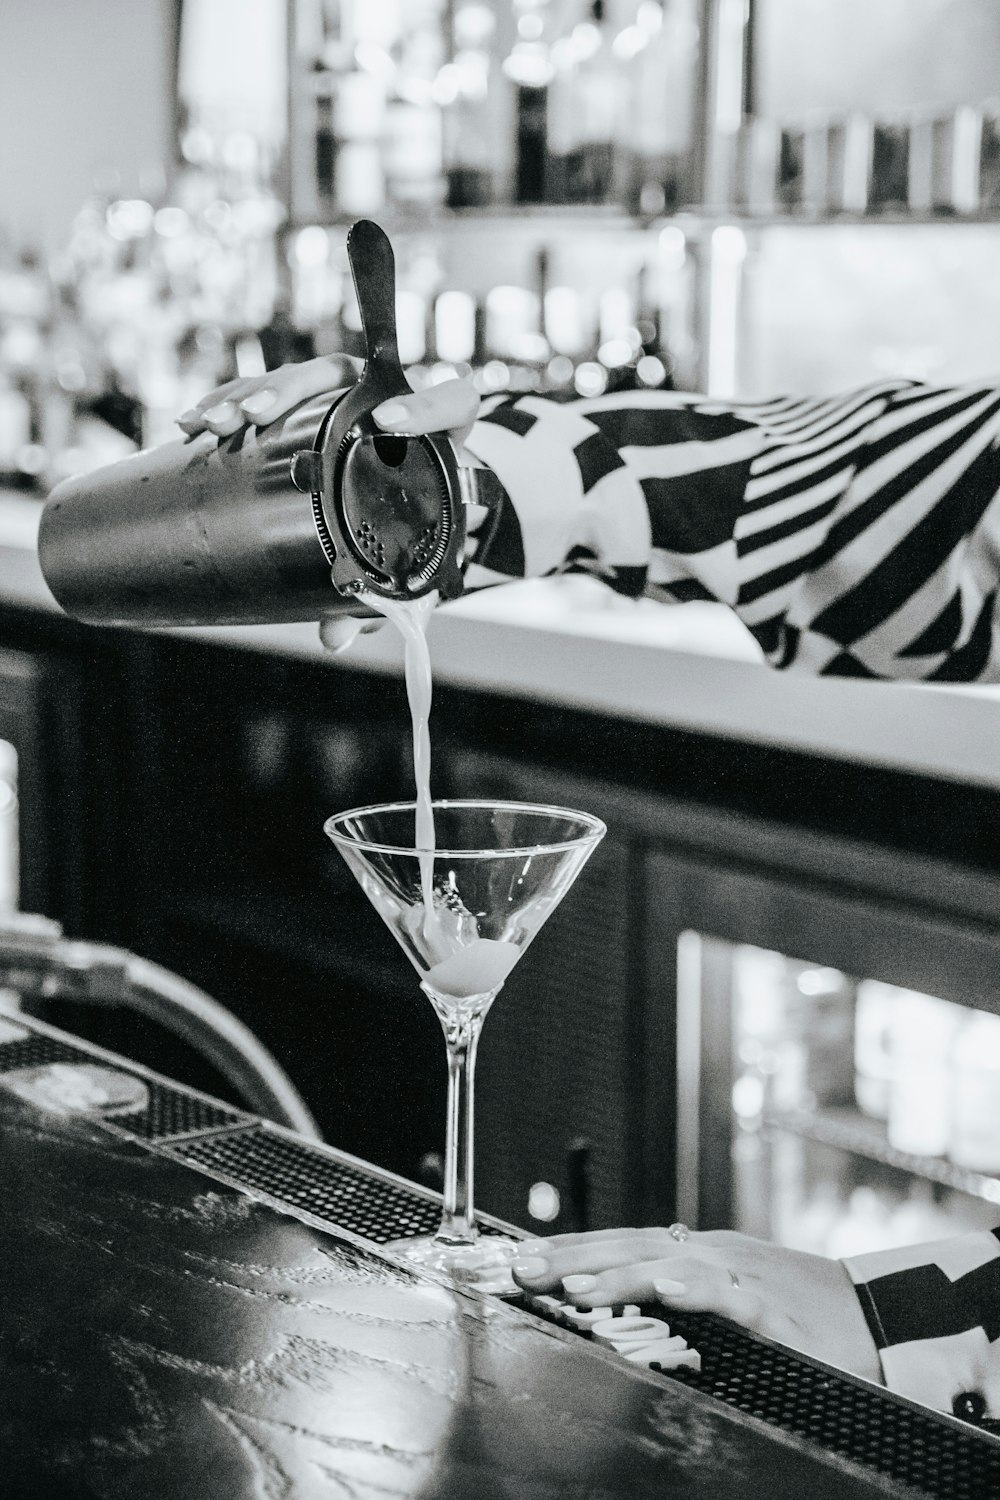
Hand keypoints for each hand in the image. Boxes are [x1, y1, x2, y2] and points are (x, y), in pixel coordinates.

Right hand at [177, 357, 481, 652]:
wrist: (416, 507)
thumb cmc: (418, 533)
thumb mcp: (404, 569)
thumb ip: (378, 600)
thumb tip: (333, 637)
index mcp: (439, 431)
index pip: (449, 401)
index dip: (424, 406)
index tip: (388, 421)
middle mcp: (386, 400)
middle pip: (339, 374)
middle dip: (291, 389)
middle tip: (258, 418)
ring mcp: (341, 396)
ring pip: (292, 380)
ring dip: (246, 396)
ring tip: (213, 423)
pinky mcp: (305, 404)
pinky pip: (263, 396)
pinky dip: (226, 405)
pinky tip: (191, 424)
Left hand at [511, 1226, 882, 1383]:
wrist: (874, 1317)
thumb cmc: (798, 1311)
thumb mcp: (728, 1296)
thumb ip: (680, 1293)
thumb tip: (623, 1292)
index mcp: (694, 1252)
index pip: (620, 1243)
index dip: (570, 1250)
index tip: (519, 1260)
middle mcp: (709, 1254)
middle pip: (628, 1247)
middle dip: (572, 1258)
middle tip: (520, 1268)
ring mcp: (739, 1275)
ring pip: (668, 1265)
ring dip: (617, 1272)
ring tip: (571, 1286)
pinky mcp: (773, 1306)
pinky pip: (730, 1294)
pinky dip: (696, 1288)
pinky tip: (666, 1287)